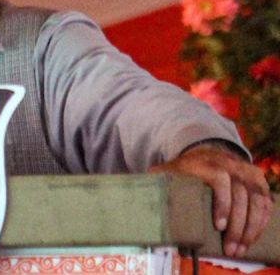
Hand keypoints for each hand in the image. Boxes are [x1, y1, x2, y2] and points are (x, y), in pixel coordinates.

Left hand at [150, 144, 273, 256]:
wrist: (202, 152)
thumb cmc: (181, 169)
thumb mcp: (165, 171)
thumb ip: (154, 180)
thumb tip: (134, 196)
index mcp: (204, 162)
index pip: (219, 178)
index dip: (222, 203)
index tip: (218, 225)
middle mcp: (228, 163)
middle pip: (241, 195)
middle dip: (238, 225)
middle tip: (231, 249)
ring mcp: (244, 170)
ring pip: (257, 199)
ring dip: (252, 227)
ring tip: (241, 248)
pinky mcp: (256, 178)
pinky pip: (266, 200)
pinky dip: (262, 220)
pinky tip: (253, 236)